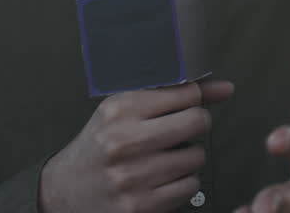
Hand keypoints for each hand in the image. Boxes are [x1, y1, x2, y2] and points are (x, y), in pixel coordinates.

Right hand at [40, 81, 233, 212]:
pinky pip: (190, 187)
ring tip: (165, 158)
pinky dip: (183, 184)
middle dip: (197, 125)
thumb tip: (225, 89)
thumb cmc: (100, 146)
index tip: (193, 104)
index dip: (196, 99)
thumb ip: (175, 95)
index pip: (186, 93)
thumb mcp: (125, 110)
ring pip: (197, 157)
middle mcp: (124, 141)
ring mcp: (132, 176)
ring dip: (188, 158)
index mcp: (120, 110)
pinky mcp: (139, 206)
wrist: (64, 191)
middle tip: (183, 132)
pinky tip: (162, 180)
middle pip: (197, 121)